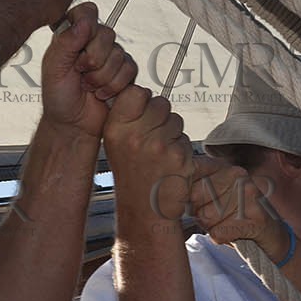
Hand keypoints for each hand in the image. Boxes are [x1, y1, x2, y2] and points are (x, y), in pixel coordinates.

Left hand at [40, 2, 137, 138]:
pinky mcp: (124, 72)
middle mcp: (92, 43)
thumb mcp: (53, 68)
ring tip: (88, 86)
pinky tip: (101, 92)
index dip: (86, 26)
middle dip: (93, 59)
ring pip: (119, 54)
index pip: (86, 12)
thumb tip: (84, 22)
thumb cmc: (58, 98)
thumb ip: (66, 42)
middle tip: (80, 72)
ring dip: (102, 76)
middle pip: (107, 34)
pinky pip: (130, 69)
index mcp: (72, 36)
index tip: (78, 45)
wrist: (74, 125)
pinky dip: (114, 85)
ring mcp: (110, 56)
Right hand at [103, 86, 193, 218]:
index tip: (141, 115)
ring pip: (175, 119)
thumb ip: (127, 116)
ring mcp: (157, 145)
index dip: (143, 100)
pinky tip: (169, 163)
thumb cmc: (132, 173)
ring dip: (172, 132)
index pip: (136, 92)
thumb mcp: (116, 142)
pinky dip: (181, 148)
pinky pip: (184, 137)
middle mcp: (134, 135)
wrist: (144, 209)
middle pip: (160, 103)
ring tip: (159, 152)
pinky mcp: (178, 156)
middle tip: (152, 138)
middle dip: (160, 117)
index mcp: (115, 128)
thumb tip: (142, 92)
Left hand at [189, 154, 287, 254]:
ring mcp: (248, 195)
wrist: (271, 235)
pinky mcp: (256, 218)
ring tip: (226, 223)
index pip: (189, 176)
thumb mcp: (213, 196)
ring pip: (206, 218)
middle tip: (215, 216)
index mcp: (224, 167)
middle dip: (199, 214)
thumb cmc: (235, 215)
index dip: (184, 196)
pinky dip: (221, 238)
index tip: (190, 203)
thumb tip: (164, 191)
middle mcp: (237, 176)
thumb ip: (191, 188)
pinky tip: (233, 232)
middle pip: (195, 199)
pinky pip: (219, 233)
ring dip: (211, 228)